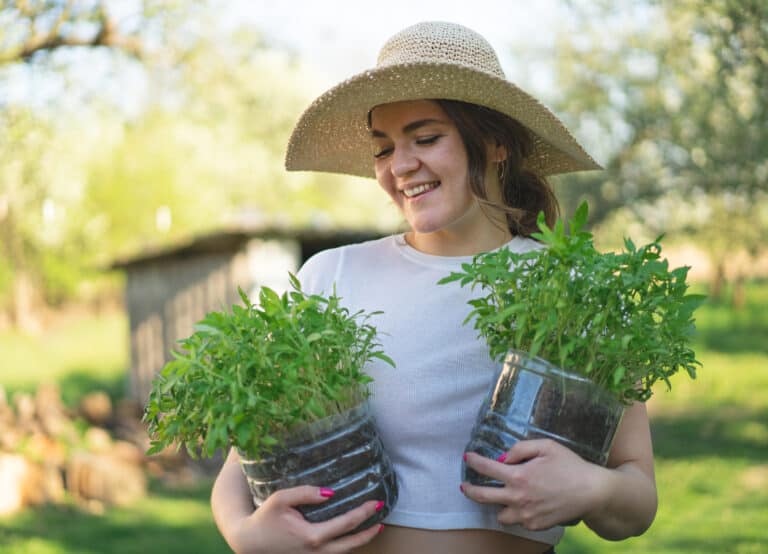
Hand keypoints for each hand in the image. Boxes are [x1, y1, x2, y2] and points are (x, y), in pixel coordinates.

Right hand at [228, 485, 383, 553]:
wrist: (249, 541)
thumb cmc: (264, 517)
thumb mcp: (280, 499)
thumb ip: (305, 493)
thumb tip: (330, 493)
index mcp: (311, 536)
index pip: (345, 525)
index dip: (363, 514)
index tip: (376, 503)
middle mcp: (316, 551)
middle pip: (350, 544)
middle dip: (369, 532)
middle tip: (383, 519)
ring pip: (343, 552)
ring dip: (360, 541)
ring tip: (374, 528)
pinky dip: (346, 545)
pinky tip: (352, 535)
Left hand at [461, 439, 605, 530]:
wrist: (592, 493)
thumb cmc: (570, 466)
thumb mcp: (546, 446)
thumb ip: (521, 448)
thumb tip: (503, 457)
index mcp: (519, 476)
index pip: (486, 468)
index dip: (473, 461)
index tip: (467, 457)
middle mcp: (518, 498)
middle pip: (483, 497)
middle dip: (470, 490)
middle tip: (465, 486)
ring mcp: (526, 515)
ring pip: (500, 515)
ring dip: (498, 505)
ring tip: (502, 497)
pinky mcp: (535, 526)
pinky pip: (518, 521)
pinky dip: (518, 513)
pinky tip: (526, 504)